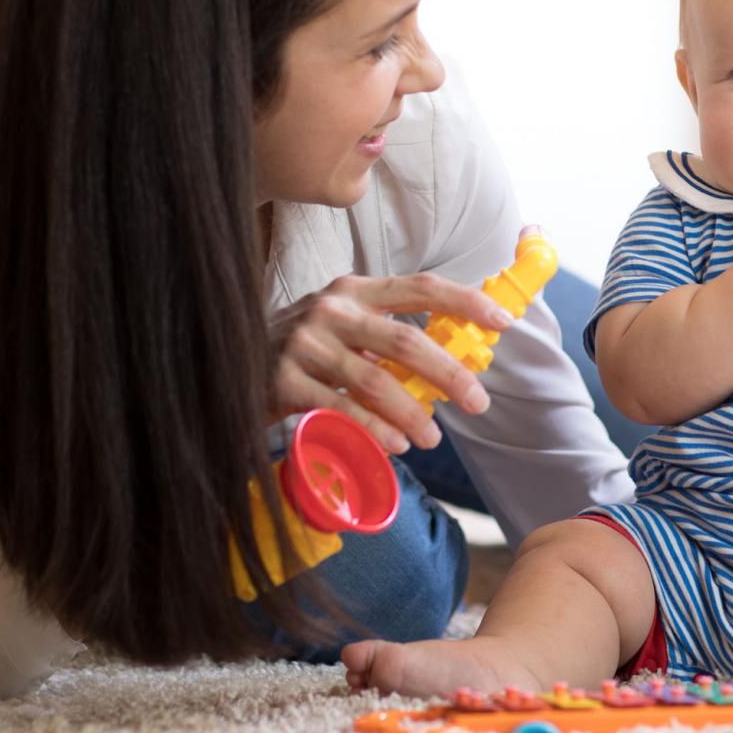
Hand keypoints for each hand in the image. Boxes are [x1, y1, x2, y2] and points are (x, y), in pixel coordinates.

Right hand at [268, 271, 512, 453]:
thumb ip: (388, 338)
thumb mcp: (344, 328)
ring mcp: (305, 343)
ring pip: (375, 381)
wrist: (228, 364)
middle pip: (405, 341)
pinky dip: (373, 430)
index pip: (421, 286)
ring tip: (433, 438)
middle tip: (477, 402)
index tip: (503, 320)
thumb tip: (454, 364)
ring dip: (413, 414)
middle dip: (449, 373)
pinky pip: (340, 409)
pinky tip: (394, 445)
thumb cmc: (303, 350)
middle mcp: (331, 309)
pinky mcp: (283, 380)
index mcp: (355, 289)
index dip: (465, 301)